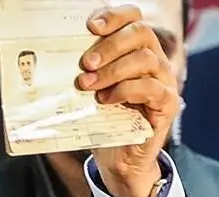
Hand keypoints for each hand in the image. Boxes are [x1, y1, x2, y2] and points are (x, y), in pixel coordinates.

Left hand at [78, 4, 179, 196]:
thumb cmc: (103, 120)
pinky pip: (151, 88)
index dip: (114, 15)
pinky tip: (106, 100)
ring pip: (145, 59)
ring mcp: (164, 81)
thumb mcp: (90, 90)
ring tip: (89, 85)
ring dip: (113, 70)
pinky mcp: (166, 104)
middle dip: (110, 45)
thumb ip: (84, 70)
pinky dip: (125, 91)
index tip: (91, 25)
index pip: (133, 17)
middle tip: (86, 63)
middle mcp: (155, 60)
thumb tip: (52, 56)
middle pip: (140, 33)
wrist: (118, 158)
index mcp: (136, 49)